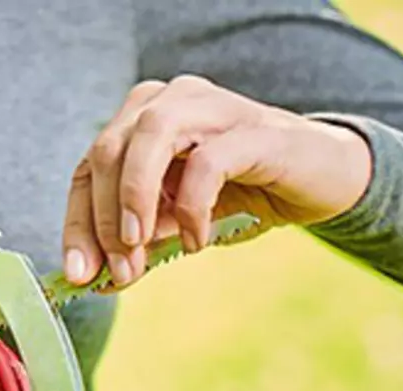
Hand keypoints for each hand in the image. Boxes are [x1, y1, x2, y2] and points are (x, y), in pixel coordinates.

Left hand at [63, 75, 373, 287]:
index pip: (89, 168)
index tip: (78, 274)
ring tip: (140, 250)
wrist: (324, 179)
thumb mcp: (178, 222)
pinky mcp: (254, 129)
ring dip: (134, 201)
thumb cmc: (245, 195)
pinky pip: (206, 162)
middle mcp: (171, 100)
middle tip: (117, 271)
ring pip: (148, 138)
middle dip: (105, 219)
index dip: (78, 223)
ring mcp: (212, 107)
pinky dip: (191, 207)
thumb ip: (141, 241)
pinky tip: (196, 240)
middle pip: (108, 151)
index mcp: (143, 118)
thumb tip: (97, 278)